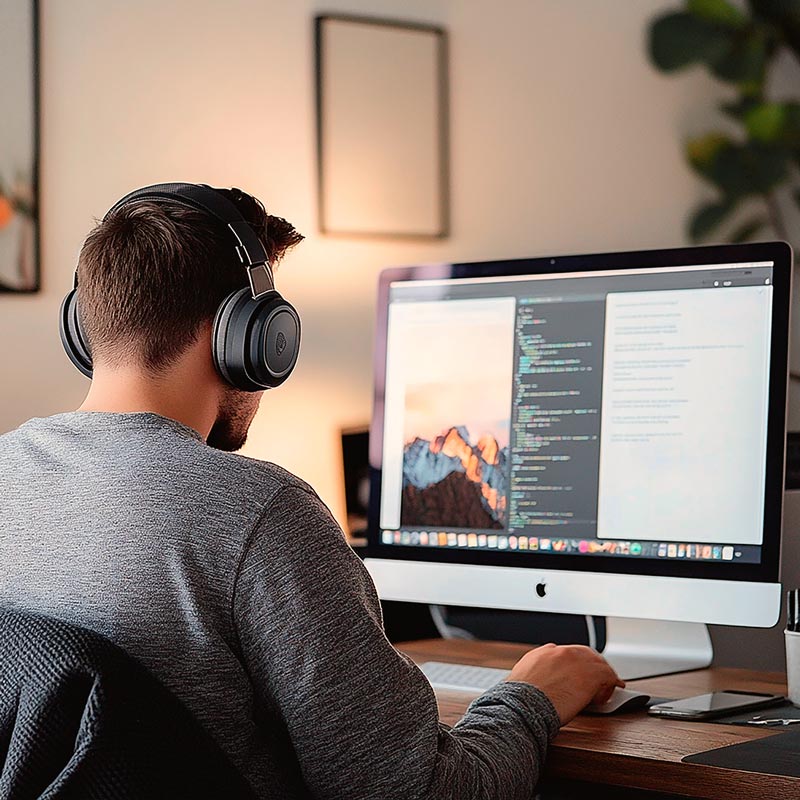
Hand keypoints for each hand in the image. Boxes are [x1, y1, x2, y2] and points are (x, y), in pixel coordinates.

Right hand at [507, 643, 623, 724]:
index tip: (577, 675)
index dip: (574, 665)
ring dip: (602, 674)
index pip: (565, 654)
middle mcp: (560, 652)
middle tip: (596, 680)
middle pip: (583, 653)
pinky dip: (612, 682)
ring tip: (604, 688)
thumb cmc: (520, 702)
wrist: (524, 706)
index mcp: (542, 654)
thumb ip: (535, 678)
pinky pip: (608, 674)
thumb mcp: (522, 683)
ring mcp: (576, 661)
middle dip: (591, 665)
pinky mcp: (590, 673)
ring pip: (597, 662)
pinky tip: (612, 690)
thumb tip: (539, 689)